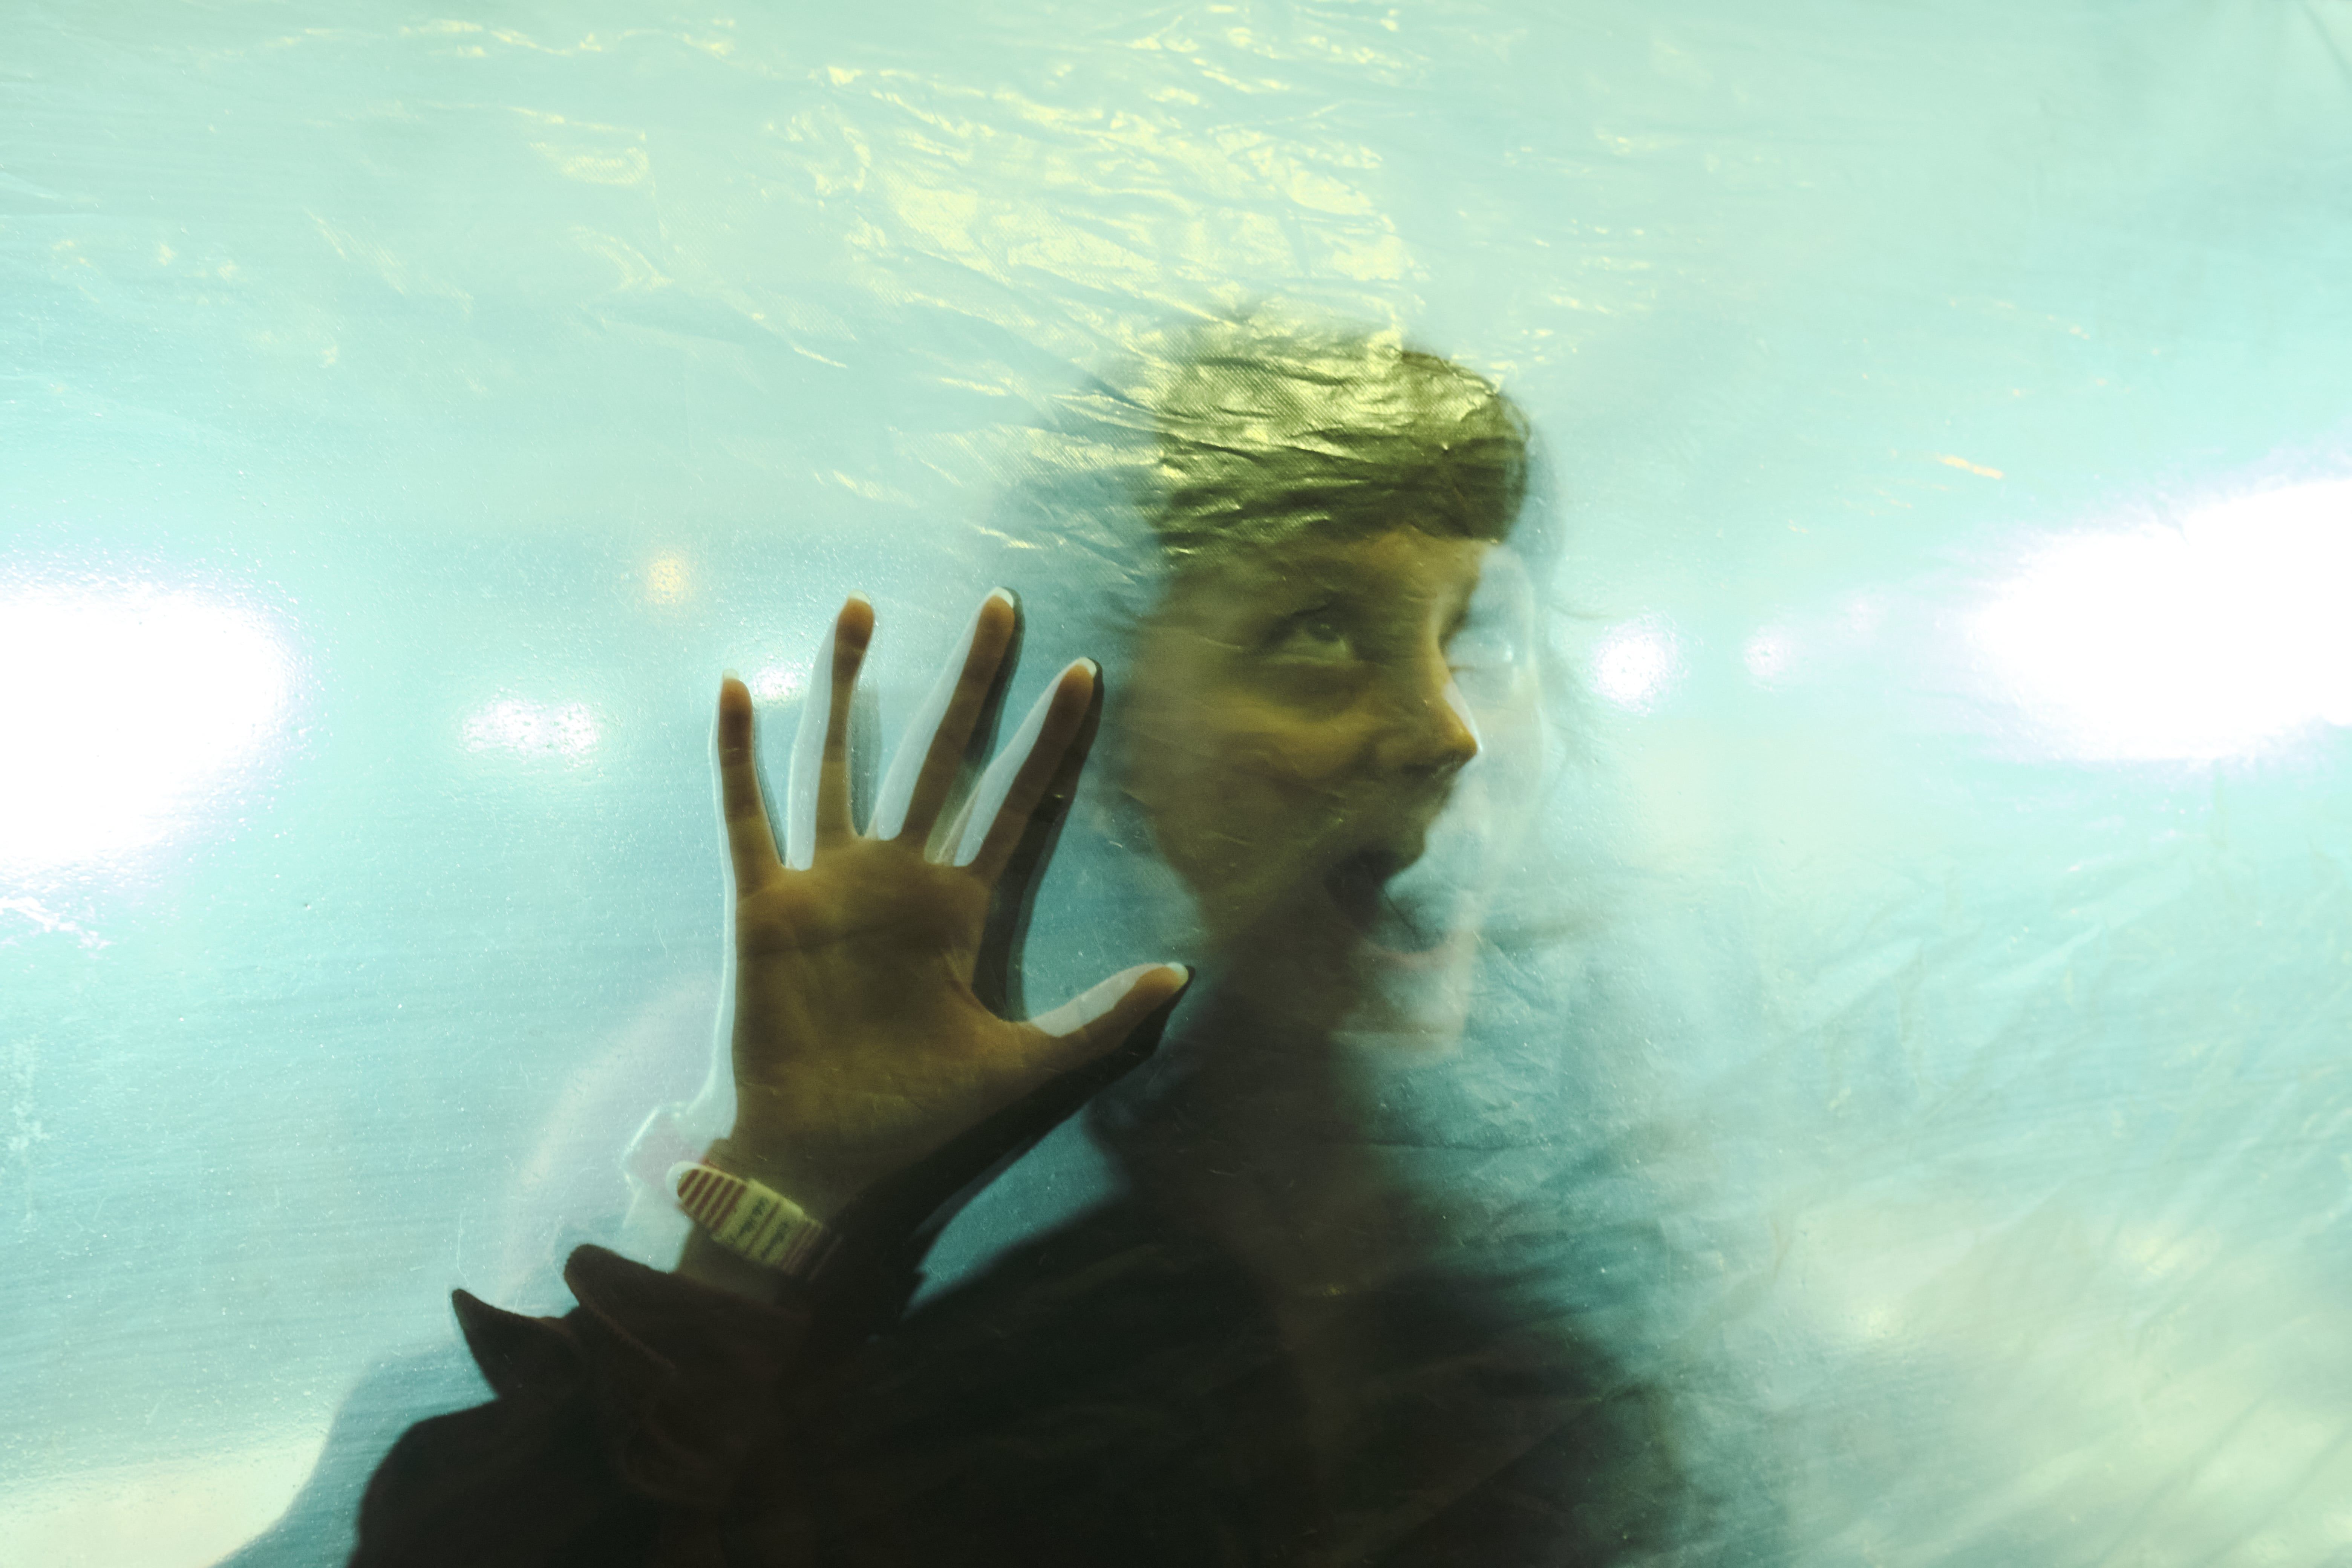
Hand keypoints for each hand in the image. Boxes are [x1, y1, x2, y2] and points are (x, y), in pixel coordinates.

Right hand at [703, 591, 1187, 1229]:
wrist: (821, 1166)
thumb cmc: (913, 1122)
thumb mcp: (1021, 1068)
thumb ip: (1098, 1023)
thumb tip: (1182, 977)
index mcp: (959, 909)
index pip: (1017, 803)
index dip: (1052, 741)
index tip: (1090, 672)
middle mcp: (898, 879)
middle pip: (943, 755)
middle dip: (974, 682)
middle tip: (1003, 602)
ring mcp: (829, 885)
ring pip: (840, 760)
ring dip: (845, 686)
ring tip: (860, 607)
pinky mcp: (764, 906)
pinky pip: (748, 816)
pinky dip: (737, 756)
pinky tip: (733, 687)